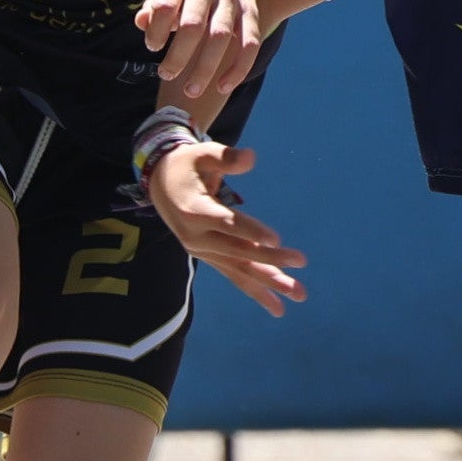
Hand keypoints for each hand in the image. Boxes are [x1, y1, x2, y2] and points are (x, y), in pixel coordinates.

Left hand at [137, 0, 277, 117]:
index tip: (153, 48)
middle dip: (178, 55)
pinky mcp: (251, 12)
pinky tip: (223, 87)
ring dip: (205, 67)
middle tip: (166, 75)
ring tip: (191, 91)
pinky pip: (249, 43)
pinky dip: (238, 68)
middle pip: (192, 24)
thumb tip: (141, 23)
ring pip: (220, 36)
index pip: (165, 6)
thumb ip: (153, 7)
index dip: (156, 30)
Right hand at [145, 137, 305, 315]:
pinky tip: (277, 307)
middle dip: (270, 260)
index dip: (250, 230)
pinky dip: (256, 290)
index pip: (227, 223)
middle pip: (238, 251)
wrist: (161, 185)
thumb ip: (226, 157)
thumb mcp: (203, 154)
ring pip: (239, 270)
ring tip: (298, 295)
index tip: (276, 239)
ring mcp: (203, 251)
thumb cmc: (188, 165)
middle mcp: (197, 236)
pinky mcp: (210, 258)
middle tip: (300, 262)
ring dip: (270, 284)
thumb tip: (250, 157)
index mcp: (195, 210)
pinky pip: (235, 276)